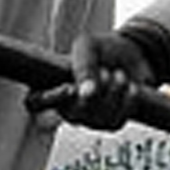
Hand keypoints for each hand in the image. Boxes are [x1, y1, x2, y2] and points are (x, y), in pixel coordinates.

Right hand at [41, 31, 156, 129]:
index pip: (35, 102)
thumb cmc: (103, 49)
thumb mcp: (89, 45)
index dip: (49, 99)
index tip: (70, 88)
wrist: (133, 55)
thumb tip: (86, 93)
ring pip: (97, 119)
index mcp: (52, 85)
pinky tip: (130, 87)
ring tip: (118, 75)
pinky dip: (127, 101)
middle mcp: (66, 106)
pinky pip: (116, 121)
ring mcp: (87, 119)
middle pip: (73, 114)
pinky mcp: (109, 124)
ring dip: (114, 93)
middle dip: (96, 92)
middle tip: (106, 72)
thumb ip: (83, 63)